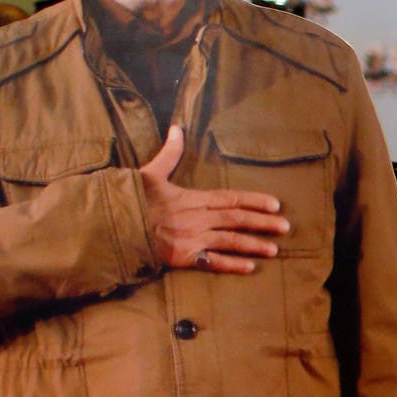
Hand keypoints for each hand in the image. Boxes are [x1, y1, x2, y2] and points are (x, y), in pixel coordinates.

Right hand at [138, 126, 289, 273]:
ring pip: (230, 241)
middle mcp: (196, 217)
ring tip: (274, 249)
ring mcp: (191, 238)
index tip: (275, 204)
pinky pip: (213, 262)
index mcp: (191, 197)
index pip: (230, 198)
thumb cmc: (130, 198)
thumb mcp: (151, 172)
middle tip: (286, 227)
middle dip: (263, 223)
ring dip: (253, 245)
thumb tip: (177, 128)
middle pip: (236, 219)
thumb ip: (169, 153)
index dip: (254, 201)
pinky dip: (232, 265)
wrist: (111, 224)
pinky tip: (250, 268)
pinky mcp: (183, 257)